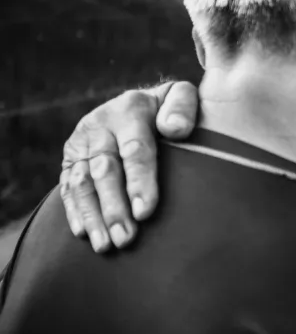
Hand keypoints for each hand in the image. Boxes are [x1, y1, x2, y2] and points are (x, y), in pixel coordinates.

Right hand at [60, 81, 199, 251]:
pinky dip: (74, 211)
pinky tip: (83, 234)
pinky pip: (67, 187)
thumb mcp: (180, 95)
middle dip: (114, 207)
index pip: (135, 149)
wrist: (138, 103)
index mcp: (130, 109)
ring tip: (106, 245)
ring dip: (93, 216)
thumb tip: (175, 129)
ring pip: (82, 182)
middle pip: (105, 170)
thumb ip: (183, 106)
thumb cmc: (169, 108)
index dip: (140, 181)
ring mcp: (81, 142)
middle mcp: (100, 125)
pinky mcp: (70, 158)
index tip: (146, 211)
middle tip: (126, 237)